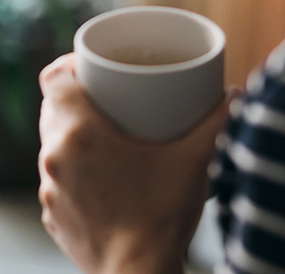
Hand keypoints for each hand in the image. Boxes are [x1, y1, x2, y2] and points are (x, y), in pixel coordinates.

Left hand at [38, 55, 234, 273]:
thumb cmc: (161, 218)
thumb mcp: (195, 162)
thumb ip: (217, 122)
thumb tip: (235, 96)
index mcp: (79, 132)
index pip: (53, 77)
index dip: (68, 65)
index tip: (93, 69)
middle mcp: (54, 156)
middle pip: (52, 109)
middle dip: (78, 99)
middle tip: (110, 100)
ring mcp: (49, 189)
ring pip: (53, 146)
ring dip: (75, 138)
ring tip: (109, 139)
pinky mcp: (52, 216)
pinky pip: (57, 181)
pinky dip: (75, 174)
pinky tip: (103, 179)